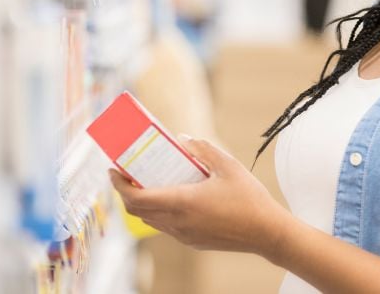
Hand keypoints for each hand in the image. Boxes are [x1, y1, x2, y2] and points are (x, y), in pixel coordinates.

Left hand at [109, 137, 287, 256]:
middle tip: (125, 172)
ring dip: (141, 201)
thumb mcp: (227, 165)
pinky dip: (157, 210)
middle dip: (125, 191)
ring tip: (146, 180)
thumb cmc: (249, 198)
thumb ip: (203, 149)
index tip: (113, 169)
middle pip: (137, 211)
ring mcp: (184, 235)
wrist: (267, 233)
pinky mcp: (192, 241)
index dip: (119, 185)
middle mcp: (178, 222)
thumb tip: (181, 139)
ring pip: (150, 219)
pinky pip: (165, 226)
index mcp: (182, 202)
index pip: (136, 198)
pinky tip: (170, 194)